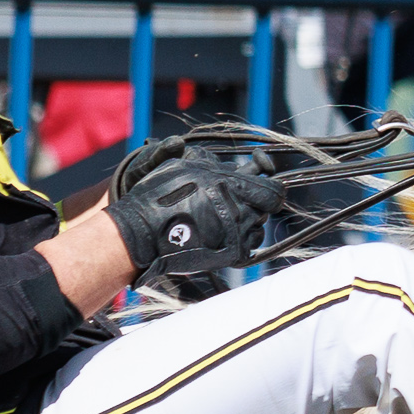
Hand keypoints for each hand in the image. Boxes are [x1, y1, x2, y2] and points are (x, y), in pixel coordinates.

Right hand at [105, 137, 288, 281]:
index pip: (272, 188)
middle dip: (260, 204)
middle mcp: (237, 208)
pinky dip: (240, 242)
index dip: (272, 188)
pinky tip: (221, 237)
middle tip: (243, 203)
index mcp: (228, 184)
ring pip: (258, 227)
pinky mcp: (232, 253)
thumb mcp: (181, 166)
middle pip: (268, 207)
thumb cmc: (157, 197)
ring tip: (224, 221)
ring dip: (248, 222)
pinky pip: (249, 247)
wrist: (141, 233)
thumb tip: (225, 160)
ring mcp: (236, 232)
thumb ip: (208, 161)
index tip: (265, 186)